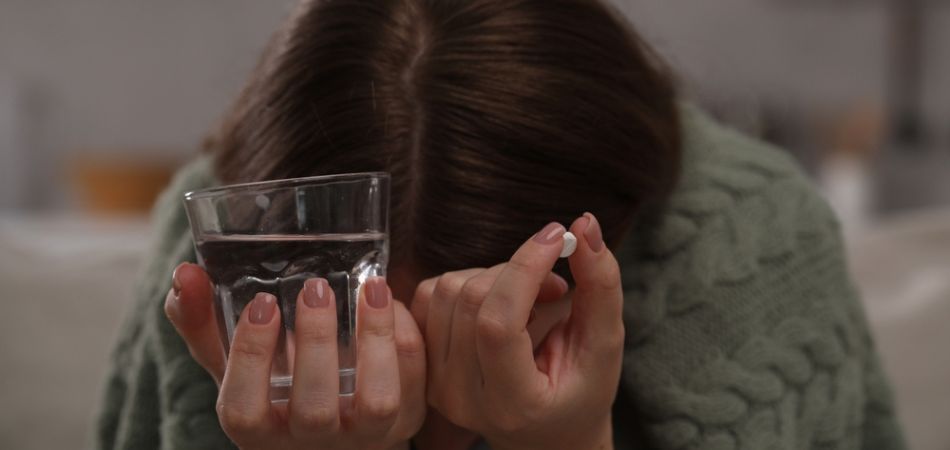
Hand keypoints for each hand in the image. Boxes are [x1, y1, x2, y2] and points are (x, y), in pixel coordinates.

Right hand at [164, 264, 424, 449]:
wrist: (336, 429)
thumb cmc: (274, 387)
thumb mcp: (233, 363)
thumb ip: (204, 321)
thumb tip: (184, 274)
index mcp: (259, 431)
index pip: (243, 412)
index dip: (250, 358)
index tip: (263, 303)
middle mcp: (310, 444)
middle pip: (313, 409)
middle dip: (315, 343)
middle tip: (315, 288)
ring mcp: (363, 438)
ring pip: (377, 403)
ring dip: (375, 340)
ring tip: (370, 288)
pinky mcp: (405, 421)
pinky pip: (415, 384)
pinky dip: (406, 338)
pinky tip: (391, 302)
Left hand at [412, 213, 622, 449]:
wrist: (546, 430)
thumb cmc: (581, 389)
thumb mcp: (605, 343)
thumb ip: (601, 285)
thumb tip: (585, 224)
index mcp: (513, 402)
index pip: (498, 324)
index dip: (525, 268)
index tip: (558, 236)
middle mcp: (463, 398)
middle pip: (472, 299)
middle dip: (519, 270)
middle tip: (556, 284)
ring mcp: (437, 383)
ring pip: (449, 289)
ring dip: (495, 275)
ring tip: (532, 299)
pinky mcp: (423, 363)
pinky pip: (430, 294)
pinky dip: (469, 281)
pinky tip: (500, 301)